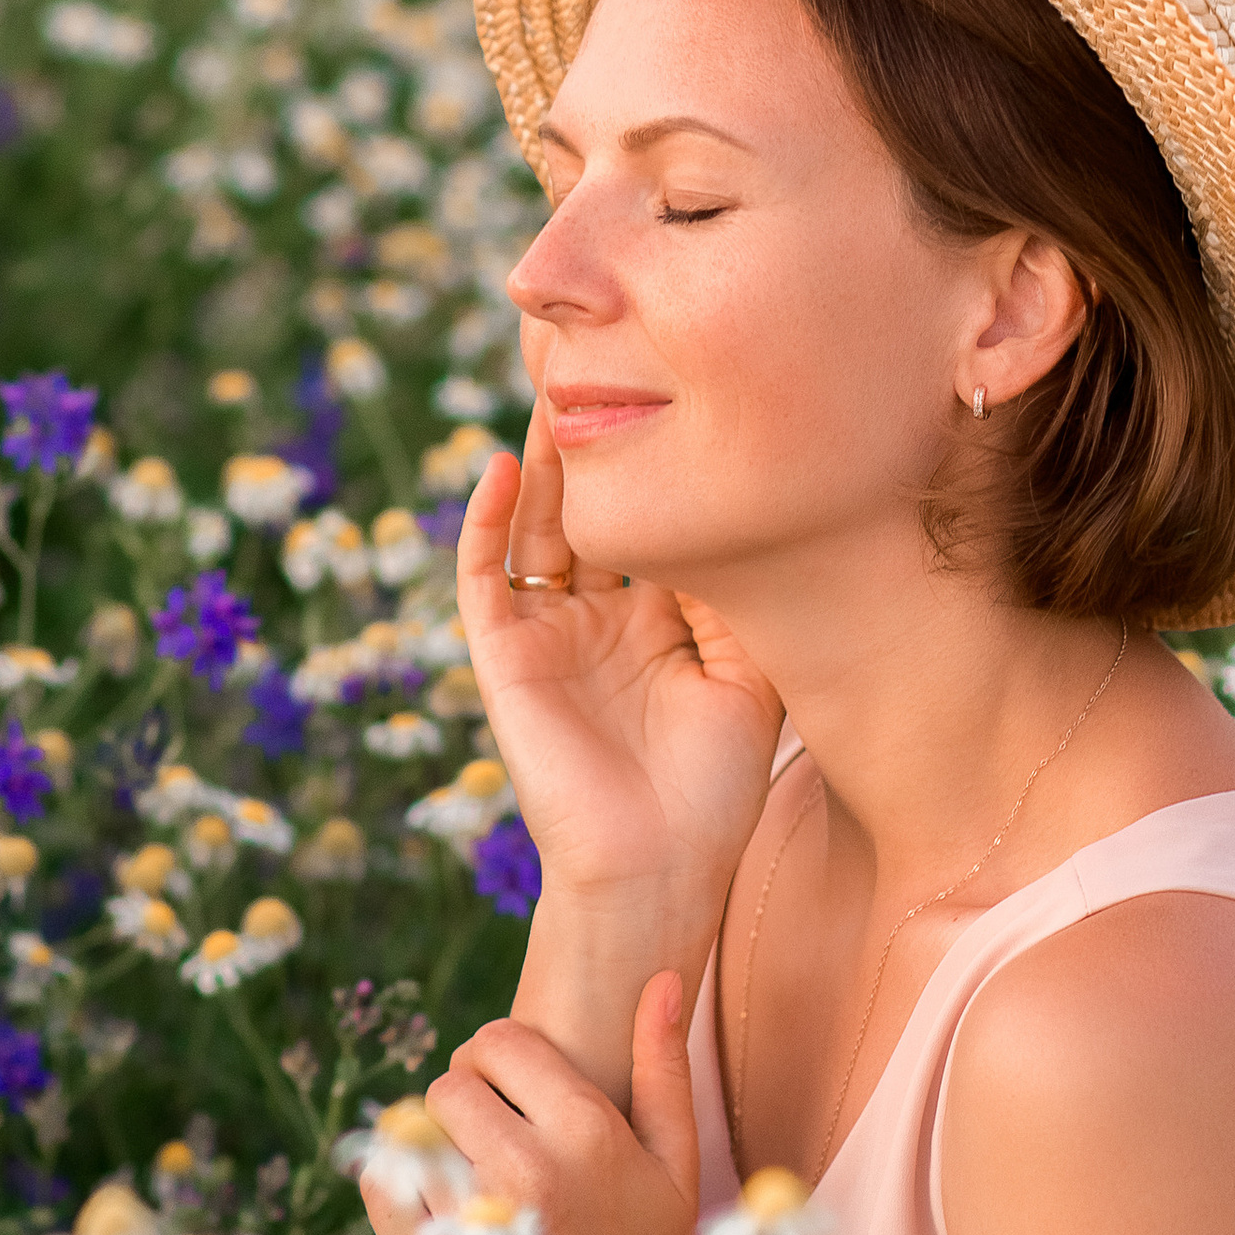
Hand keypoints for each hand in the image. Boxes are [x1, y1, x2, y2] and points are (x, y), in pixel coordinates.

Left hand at [363, 973, 703, 1234]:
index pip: (502, 1040)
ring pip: (413, 1132)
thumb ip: (664, 1069)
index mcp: (589, 1134)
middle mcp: (530, 1171)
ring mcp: (475, 1223)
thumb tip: (659, 980)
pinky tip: (438, 1210)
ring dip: (433, 1147)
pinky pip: (382, 1186)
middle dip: (464, 1102)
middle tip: (486, 1140)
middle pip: (450, 1084)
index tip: (505, 1086)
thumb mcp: (676, 1167)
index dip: (496, 1055)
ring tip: (467, 1181)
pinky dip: (398, 1188)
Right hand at [458, 419, 783, 1093]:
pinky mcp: (505, 659)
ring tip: (554, 392)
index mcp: (656, 622)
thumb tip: (745, 506)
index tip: (679, 390)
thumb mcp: (750, 674)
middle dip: (594, 445)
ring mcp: (547, 636)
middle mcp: (597, 620)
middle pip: (588, 510)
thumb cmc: (715, 792)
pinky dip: (486, 523)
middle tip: (606, 364)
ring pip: (536, 529)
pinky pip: (483, 578)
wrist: (661, 870)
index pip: (647, 522)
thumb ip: (740, 594)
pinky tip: (503, 469)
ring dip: (542, 466)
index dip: (656, 463)